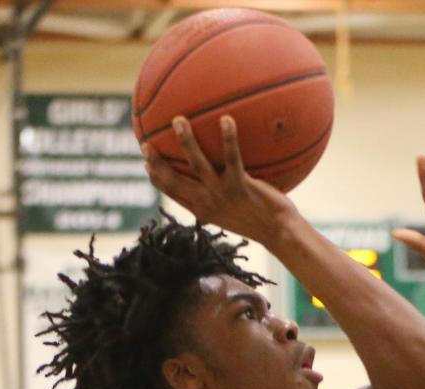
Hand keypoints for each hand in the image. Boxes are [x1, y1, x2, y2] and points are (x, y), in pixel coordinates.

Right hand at [141, 115, 297, 242]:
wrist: (278, 233)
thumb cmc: (258, 220)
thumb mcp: (232, 211)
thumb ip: (219, 194)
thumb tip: (217, 174)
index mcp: (202, 208)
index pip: (171, 192)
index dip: (155, 177)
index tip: (145, 161)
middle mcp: (207, 202)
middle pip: (173, 181)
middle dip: (156, 162)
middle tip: (145, 141)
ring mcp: (223, 194)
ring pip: (197, 165)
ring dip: (186, 142)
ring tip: (179, 120)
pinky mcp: (241, 187)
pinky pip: (233, 157)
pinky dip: (229, 138)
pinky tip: (227, 118)